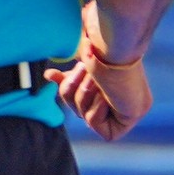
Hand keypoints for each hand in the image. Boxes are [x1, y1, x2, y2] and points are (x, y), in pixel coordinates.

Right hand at [56, 0, 153, 139]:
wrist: (124, 48)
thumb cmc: (109, 49)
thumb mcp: (87, 66)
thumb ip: (71, 75)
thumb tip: (49, 75)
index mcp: (112, 86)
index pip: (81, 95)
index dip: (66, 87)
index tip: (51, 74)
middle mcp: (118, 101)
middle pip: (77, 107)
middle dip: (73, 88)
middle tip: (81, 69)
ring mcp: (121, 115)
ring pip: (83, 115)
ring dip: (85, 95)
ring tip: (97, 80)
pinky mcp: (122, 125)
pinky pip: (93, 123)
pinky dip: (96, 108)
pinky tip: (109, 98)